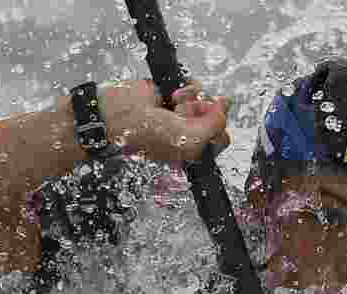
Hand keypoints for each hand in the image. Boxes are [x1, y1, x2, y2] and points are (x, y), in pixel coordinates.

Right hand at [98, 78, 230, 163]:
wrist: (120, 112)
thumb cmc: (147, 134)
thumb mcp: (188, 137)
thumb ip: (214, 124)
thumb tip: (225, 105)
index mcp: (194, 151)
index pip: (221, 138)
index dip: (218, 126)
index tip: (210, 118)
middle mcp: (190, 134)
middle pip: (215, 117)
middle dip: (203, 112)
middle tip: (188, 113)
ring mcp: (182, 114)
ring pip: (205, 100)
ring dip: (193, 99)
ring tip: (177, 104)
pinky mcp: (174, 97)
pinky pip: (194, 88)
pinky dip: (187, 89)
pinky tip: (175, 96)